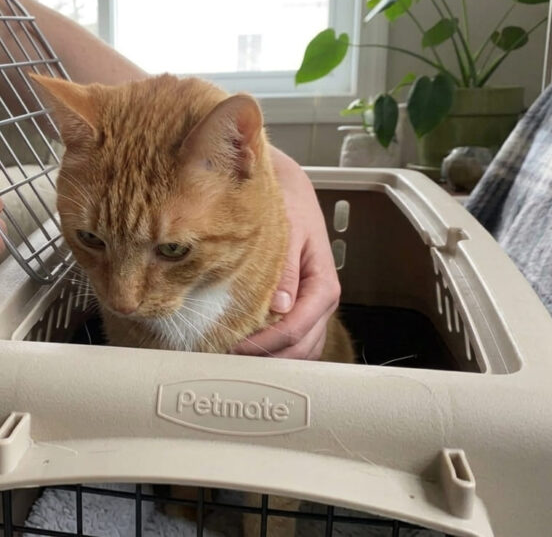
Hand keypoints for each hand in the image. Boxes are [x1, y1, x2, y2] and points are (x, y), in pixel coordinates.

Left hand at [232, 148, 340, 359]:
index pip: (296, 328)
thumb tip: (280, 306)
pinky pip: (296, 341)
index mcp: (323, 284)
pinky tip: (249, 348)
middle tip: (228, 358)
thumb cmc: (288, 208)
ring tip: (236, 357)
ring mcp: (314, 309)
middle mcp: (323, 302)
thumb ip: (284, 268)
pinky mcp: (303, 309)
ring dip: (272, 359)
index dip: (265, 343)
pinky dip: (276, 350)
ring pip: (301, 350)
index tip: (233, 345)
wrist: (290, 193)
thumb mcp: (287, 231)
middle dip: (267, 357)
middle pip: (301, 347)